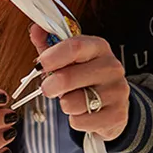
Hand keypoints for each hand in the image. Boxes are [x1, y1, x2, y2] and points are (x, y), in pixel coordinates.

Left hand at [30, 24, 128, 140]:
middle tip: (48, 88)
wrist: (112, 102)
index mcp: (98, 48)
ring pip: (72, 102)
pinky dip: (75, 120)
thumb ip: (49, 44)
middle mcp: (111, 67)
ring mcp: (117, 92)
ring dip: (65, 104)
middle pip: (68, 77)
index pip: (74, 47)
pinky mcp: (117, 115)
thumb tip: (35, 30)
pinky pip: (80, 121)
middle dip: (50, 86)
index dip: (52, 56)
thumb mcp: (68, 58)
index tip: (39, 65)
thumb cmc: (85, 77)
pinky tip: (83, 112)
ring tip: (73, 99)